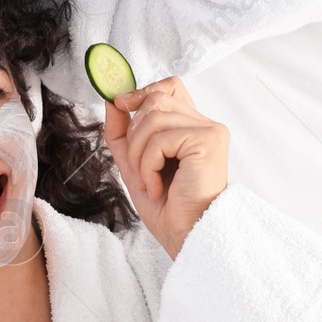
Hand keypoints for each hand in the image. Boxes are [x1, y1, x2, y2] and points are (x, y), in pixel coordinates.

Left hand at [102, 77, 229, 258]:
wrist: (184, 236)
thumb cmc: (166, 206)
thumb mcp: (134, 163)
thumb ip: (122, 131)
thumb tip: (111, 100)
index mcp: (191, 127)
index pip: (170, 86)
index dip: (143, 91)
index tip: (121, 105)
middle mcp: (205, 124)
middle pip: (155, 99)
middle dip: (133, 135)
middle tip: (139, 169)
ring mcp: (210, 130)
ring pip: (153, 117)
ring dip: (138, 155)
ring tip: (148, 182)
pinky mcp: (209, 141)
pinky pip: (160, 138)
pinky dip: (148, 166)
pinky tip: (157, 188)